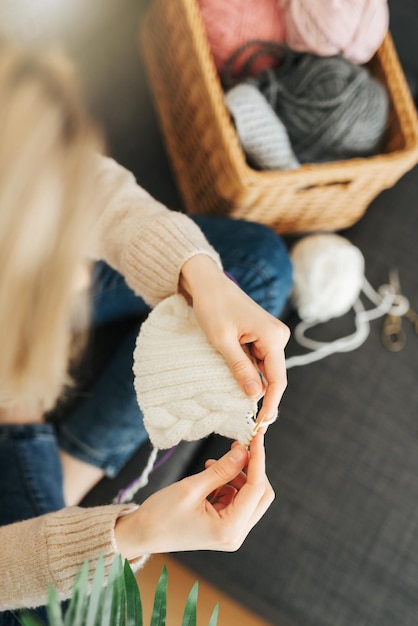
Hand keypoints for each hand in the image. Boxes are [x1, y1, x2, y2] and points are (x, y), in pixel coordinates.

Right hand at [114, 432, 273, 558]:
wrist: (141, 534)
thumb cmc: (161, 515)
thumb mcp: (192, 487)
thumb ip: (221, 469)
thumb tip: (244, 451)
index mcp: (229, 529)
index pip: (256, 489)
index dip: (258, 460)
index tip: (257, 437)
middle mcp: (235, 534)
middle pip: (260, 495)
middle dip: (251, 469)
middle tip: (237, 447)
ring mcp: (231, 532)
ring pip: (250, 496)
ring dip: (237, 475)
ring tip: (212, 464)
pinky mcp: (224, 526)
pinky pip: (236, 499)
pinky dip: (228, 483)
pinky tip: (210, 475)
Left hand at [179, 255, 289, 425]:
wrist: (208, 284)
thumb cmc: (213, 307)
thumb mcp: (222, 341)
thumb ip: (240, 368)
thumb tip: (255, 395)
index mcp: (273, 336)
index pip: (277, 379)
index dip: (271, 404)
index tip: (261, 424)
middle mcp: (278, 336)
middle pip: (272, 376)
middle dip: (260, 395)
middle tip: (244, 417)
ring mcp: (271, 336)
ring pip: (264, 369)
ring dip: (250, 380)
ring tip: (232, 389)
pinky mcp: (262, 336)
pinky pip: (258, 360)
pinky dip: (247, 370)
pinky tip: (232, 374)